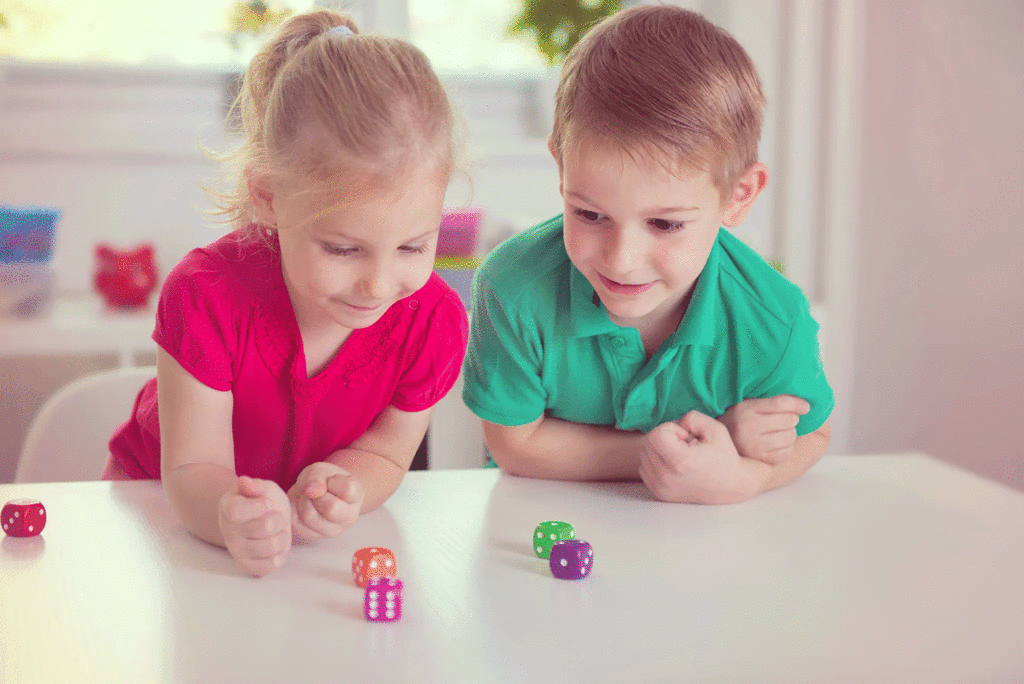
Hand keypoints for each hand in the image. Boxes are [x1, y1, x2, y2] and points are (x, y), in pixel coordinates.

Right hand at [218, 476, 291, 576]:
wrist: (261, 520)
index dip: (260, 506)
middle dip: (278, 519)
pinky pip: (272, 564)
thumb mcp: (263, 488)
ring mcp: (237, 551)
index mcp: (228, 508)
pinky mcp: (248, 567)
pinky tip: (274, 544)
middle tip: (273, 517)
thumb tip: (244, 482)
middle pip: (266, 527)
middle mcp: (228, 532)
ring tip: (275, 531)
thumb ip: (255, 485)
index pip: (237, 511)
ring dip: (282, 536)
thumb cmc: (261, 502)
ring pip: (273, 546)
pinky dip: (280, 553)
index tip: (266, 503)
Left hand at [288, 462, 364, 541]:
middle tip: (316, 491)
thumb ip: (317, 477)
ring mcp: (332, 530)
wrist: (315, 493)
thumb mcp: (320, 470)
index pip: (348, 490)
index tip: (330, 480)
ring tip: (308, 498)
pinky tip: (302, 506)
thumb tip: (312, 491)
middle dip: (317, 494)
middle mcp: (349, 517)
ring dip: (303, 501)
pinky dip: (294, 509)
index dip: (333, 481)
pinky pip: (296, 522)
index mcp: (357, 496)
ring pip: (309, 516)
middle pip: (331, 508)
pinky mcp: (313, 536)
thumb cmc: (323, 481)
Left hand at [639, 411, 767, 504]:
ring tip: (679, 453)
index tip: (686, 436)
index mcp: (680, 461)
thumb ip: (691, 418)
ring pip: (644, 455)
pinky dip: (655, 462)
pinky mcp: (660, 493)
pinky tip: (672, 463)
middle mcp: (667, 477)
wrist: (731, 486)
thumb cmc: (724, 456)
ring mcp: (662, 487)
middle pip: (648, 443)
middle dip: (664, 437)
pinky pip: (644, 469)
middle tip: (684, 443)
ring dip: (659, 449)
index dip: (671, 428)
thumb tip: (674, 424)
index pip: (656, 434)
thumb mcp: (714, 429)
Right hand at [718, 395, 809, 465]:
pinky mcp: (759, 459)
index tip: (806, 406)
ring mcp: (753, 445)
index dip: (797, 403)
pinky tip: (778, 444)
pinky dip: (787, 447)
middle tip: (784, 420)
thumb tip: (803, 404)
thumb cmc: (738, 420)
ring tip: (780, 431)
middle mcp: (748, 427)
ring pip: (789, 436)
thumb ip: (770, 400)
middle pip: (788, 420)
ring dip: (790, 433)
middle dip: (791, 418)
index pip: (779, 403)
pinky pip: (786, 453)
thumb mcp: (747, 404)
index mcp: (745, 409)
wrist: (717, 443)